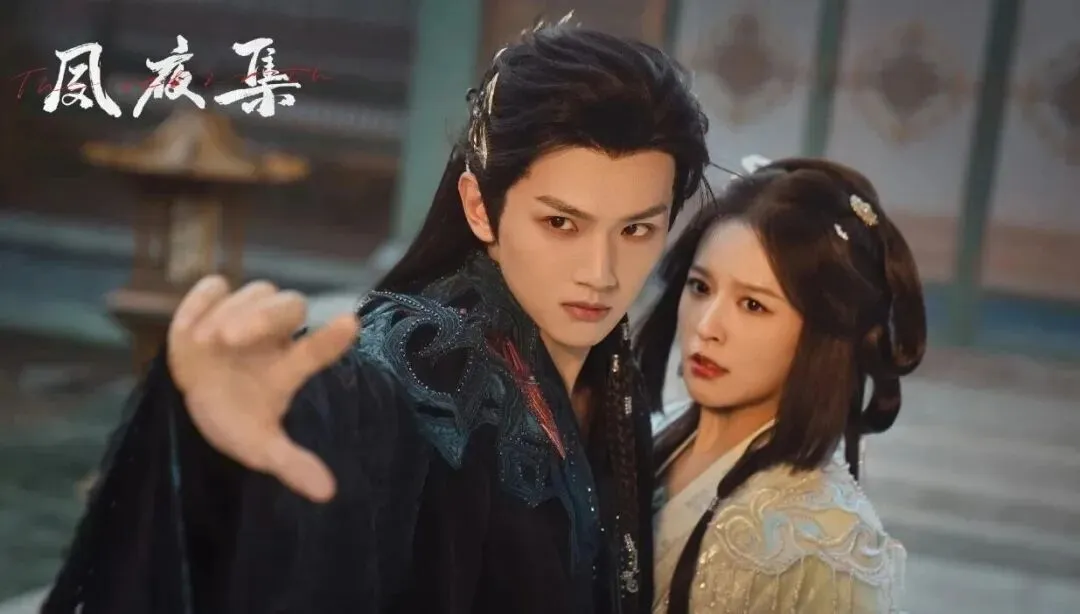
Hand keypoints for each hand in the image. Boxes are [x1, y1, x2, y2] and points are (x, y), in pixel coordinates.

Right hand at [167, 275, 358, 501]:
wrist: (193, 400)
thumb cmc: (235, 419)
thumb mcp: (259, 447)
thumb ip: (291, 463)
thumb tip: (327, 494)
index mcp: (289, 368)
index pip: (318, 350)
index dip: (332, 339)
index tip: (350, 323)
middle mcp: (275, 335)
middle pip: (289, 305)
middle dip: (262, 317)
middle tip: (229, 340)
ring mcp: (245, 313)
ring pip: (255, 293)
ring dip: (230, 313)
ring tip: (208, 343)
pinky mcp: (213, 302)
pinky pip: (213, 287)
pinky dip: (203, 299)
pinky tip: (193, 322)